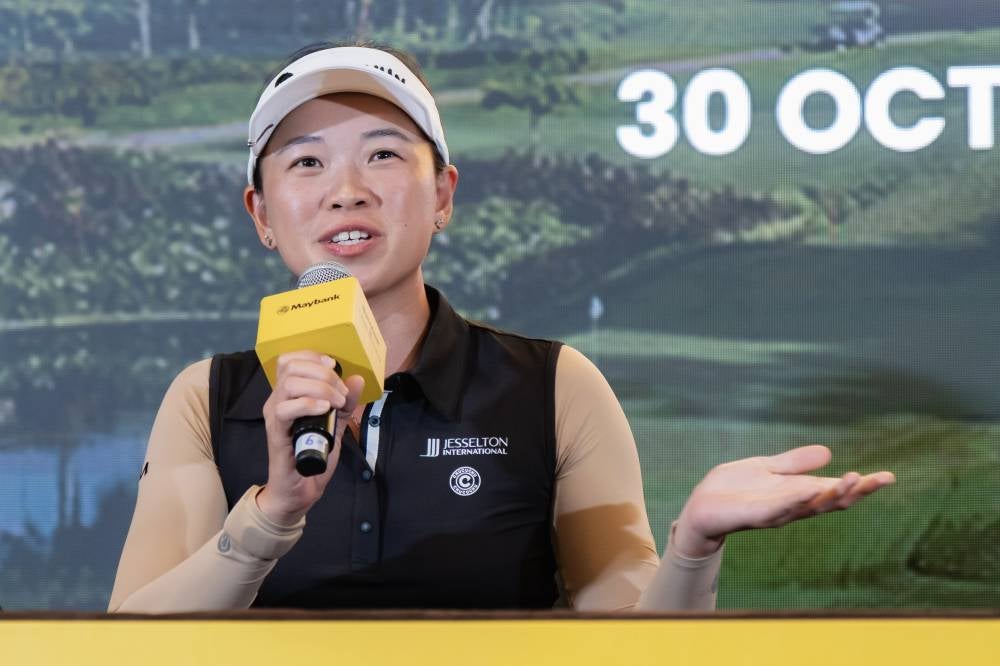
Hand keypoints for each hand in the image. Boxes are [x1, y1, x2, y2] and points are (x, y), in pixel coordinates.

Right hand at [256, 351, 364, 525]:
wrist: (300, 488)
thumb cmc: (314, 453)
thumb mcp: (336, 424)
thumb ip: (346, 403)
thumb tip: (357, 379)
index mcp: (289, 393)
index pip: (291, 359)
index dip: (313, 356)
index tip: (334, 366)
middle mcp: (277, 400)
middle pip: (291, 366)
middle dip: (323, 374)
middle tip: (341, 392)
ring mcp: (274, 415)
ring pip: (289, 384)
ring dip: (320, 388)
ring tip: (336, 403)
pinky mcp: (276, 433)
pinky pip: (285, 409)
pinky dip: (308, 405)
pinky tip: (325, 410)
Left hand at [672, 445, 894, 558]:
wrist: (700, 506)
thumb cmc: (733, 490)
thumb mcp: (767, 468)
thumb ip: (794, 463)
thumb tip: (828, 452)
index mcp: (797, 494)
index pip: (834, 490)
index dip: (861, 486)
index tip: (889, 477)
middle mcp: (792, 506)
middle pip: (830, 501)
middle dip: (855, 491)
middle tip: (880, 479)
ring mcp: (774, 512)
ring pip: (809, 506)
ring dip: (831, 494)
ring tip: (853, 479)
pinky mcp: (753, 515)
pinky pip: (777, 509)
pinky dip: (794, 501)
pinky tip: (809, 492)